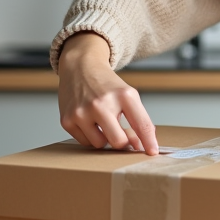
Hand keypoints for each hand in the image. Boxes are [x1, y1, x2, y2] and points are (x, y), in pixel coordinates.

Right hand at [57, 33, 158, 154]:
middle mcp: (102, 103)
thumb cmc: (106, 85)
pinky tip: (89, 120)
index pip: (142, 124)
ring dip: (104, 138)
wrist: (80, 67)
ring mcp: (82, 112)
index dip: (149, 141)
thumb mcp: (127, 96)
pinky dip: (90, 135)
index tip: (152, 152)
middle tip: (120, 132)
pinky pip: (85, 142)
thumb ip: (137, 120)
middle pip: (119, 142)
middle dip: (122, 142)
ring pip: (100, 144)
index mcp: (124, 95)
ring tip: (102, 121)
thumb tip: (138, 146)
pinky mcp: (67, 120)